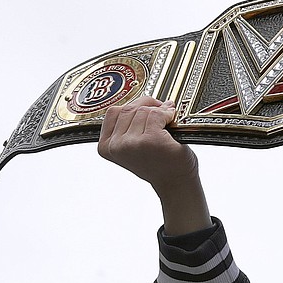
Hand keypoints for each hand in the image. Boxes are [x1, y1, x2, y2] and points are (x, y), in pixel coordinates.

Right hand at [97, 96, 210, 234]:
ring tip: (167, 119)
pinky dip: (167, 114)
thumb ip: (129, 125)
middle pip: (129, 108)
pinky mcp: (150, 140)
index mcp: (106, 146)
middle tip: (162, 110)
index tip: (146, 108)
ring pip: (144, 111)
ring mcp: (132, 143)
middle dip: (148, 106)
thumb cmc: (159, 164)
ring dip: (159, 111)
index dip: (132, 105)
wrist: (176, 182)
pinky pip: (157, 115)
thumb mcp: (133, 146)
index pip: (113, 112)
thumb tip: (142, 100)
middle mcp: (116, 146)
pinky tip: (172, 121)